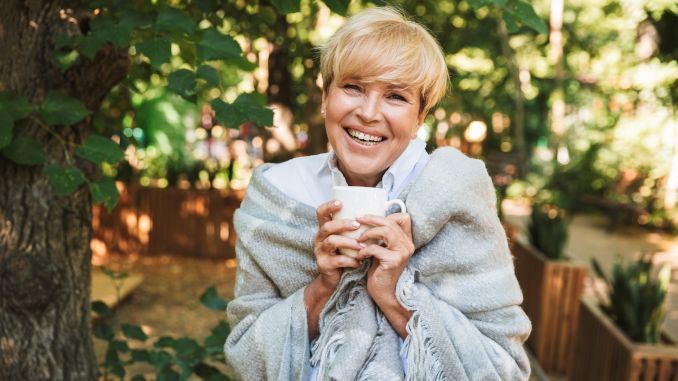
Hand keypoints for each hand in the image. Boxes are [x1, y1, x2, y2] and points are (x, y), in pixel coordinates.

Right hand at [305, 200, 363, 338]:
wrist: (333, 279)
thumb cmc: (344, 254)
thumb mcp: (346, 239)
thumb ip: (354, 228)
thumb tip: (379, 211)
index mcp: (324, 229)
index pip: (320, 212)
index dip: (328, 206)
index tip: (341, 203)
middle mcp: (319, 238)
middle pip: (327, 227)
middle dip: (342, 224)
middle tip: (357, 225)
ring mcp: (320, 252)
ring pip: (332, 242)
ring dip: (349, 242)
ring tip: (362, 246)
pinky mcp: (324, 265)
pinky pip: (337, 260)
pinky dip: (350, 260)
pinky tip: (359, 261)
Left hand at [356, 213, 413, 303]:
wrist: (385, 294)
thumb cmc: (380, 271)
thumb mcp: (383, 250)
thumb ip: (382, 237)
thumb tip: (367, 219)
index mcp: (406, 240)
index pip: (403, 218)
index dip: (386, 215)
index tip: (367, 217)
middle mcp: (407, 245)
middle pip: (391, 222)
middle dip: (372, 219)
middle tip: (357, 219)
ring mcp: (402, 253)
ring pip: (386, 231)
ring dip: (368, 233)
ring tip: (358, 239)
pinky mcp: (393, 261)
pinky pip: (376, 248)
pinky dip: (364, 250)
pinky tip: (359, 256)